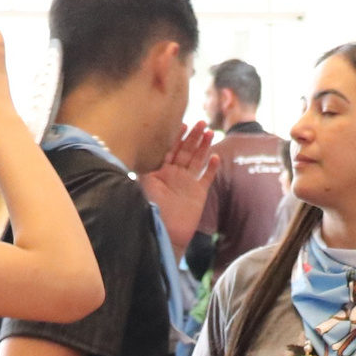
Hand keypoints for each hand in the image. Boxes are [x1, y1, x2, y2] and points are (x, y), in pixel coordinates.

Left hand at [140, 121, 216, 250]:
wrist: (165, 232)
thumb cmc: (152, 210)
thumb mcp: (144, 185)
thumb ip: (145, 166)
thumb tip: (139, 146)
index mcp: (161, 171)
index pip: (170, 149)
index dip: (177, 136)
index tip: (183, 124)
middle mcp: (175, 175)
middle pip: (186, 151)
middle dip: (194, 136)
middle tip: (202, 123)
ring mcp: (188, 183)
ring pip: (197, 160)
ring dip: (204, 147)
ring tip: (210, 133)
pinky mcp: (199, 193)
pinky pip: (207, 177)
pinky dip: (212, 168)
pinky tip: (216, 157)